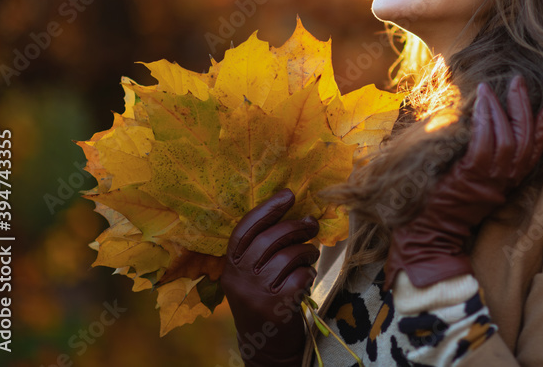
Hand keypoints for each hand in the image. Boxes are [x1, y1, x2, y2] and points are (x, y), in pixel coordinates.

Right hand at [221, 189, 320, 366]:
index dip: (267, 208)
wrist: (266, 347)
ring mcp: (255, 294)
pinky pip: (300, 276)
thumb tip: (296, 213)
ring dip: (306, 252)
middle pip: (270, 238)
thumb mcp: (253, 275)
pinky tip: (306, 279)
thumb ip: (264, 248)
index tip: (288, 194)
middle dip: (296, 226)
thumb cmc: (265, 300)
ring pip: (288, 255)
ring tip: (310, 256)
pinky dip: (308, 274)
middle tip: (311, 224)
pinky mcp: (275, 308)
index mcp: (231, 266)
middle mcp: (239, 278)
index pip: (245, 229)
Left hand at [384, 75, 542, 289]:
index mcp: (510, 180)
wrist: (431, 235)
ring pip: (505, 136)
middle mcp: (506, 179)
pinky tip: (481, 104)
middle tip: (518, 81)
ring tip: (488, 89)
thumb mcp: (475, 181)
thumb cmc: (447, 206)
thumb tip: (487, 125)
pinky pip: (485, 141)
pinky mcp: (472, 175)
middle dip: (523, 105)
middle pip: (524, 136)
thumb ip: (486, 158)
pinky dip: (485, 120)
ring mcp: (491, 177)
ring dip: (498, 108)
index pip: (536, 148)